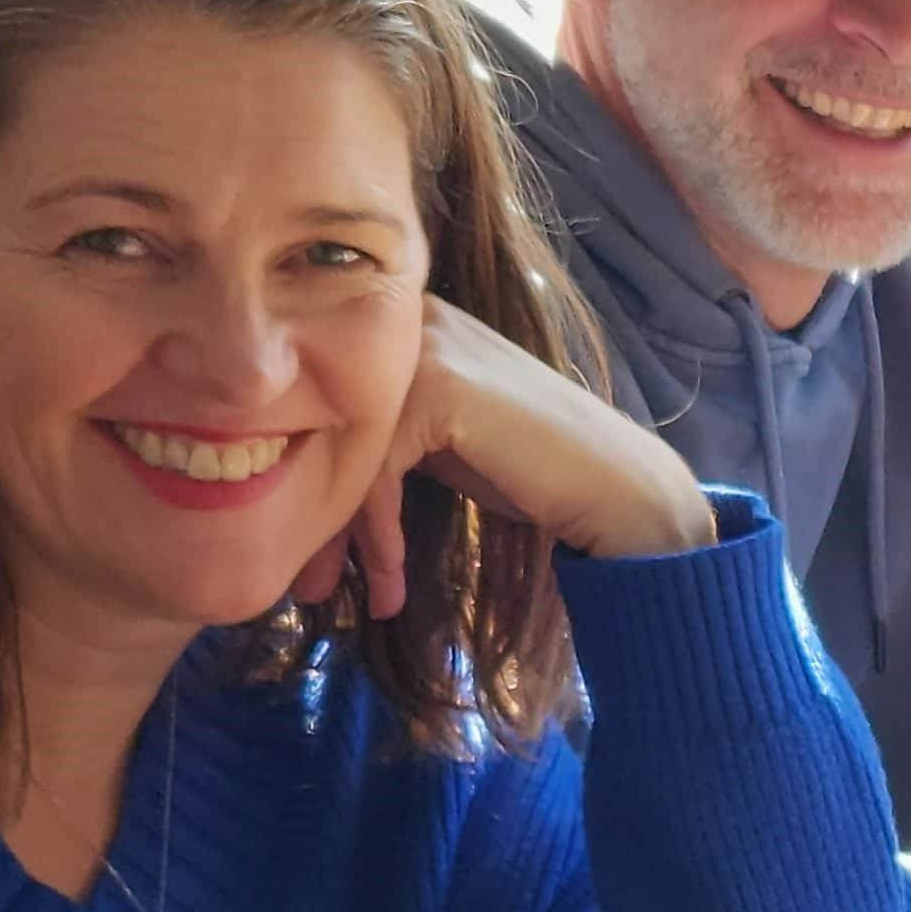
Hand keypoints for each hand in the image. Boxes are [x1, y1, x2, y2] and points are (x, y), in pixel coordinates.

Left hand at [331, 302, 712, 614]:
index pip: (325, 399)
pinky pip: (376, 470)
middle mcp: (411, 319)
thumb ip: (381, 432)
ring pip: (341, 449)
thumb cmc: (531, 471)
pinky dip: (377, 534)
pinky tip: (390, 583)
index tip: (310, 549)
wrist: (616, 488)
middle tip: (311, 582)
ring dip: (338, 533)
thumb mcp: (439, 441)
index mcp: (405, 322)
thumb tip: (294, 468)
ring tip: (336, 593)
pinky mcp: (439, 387)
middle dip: (312, 509)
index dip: (311, 477)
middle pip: (324, 422)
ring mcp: (428, 346)